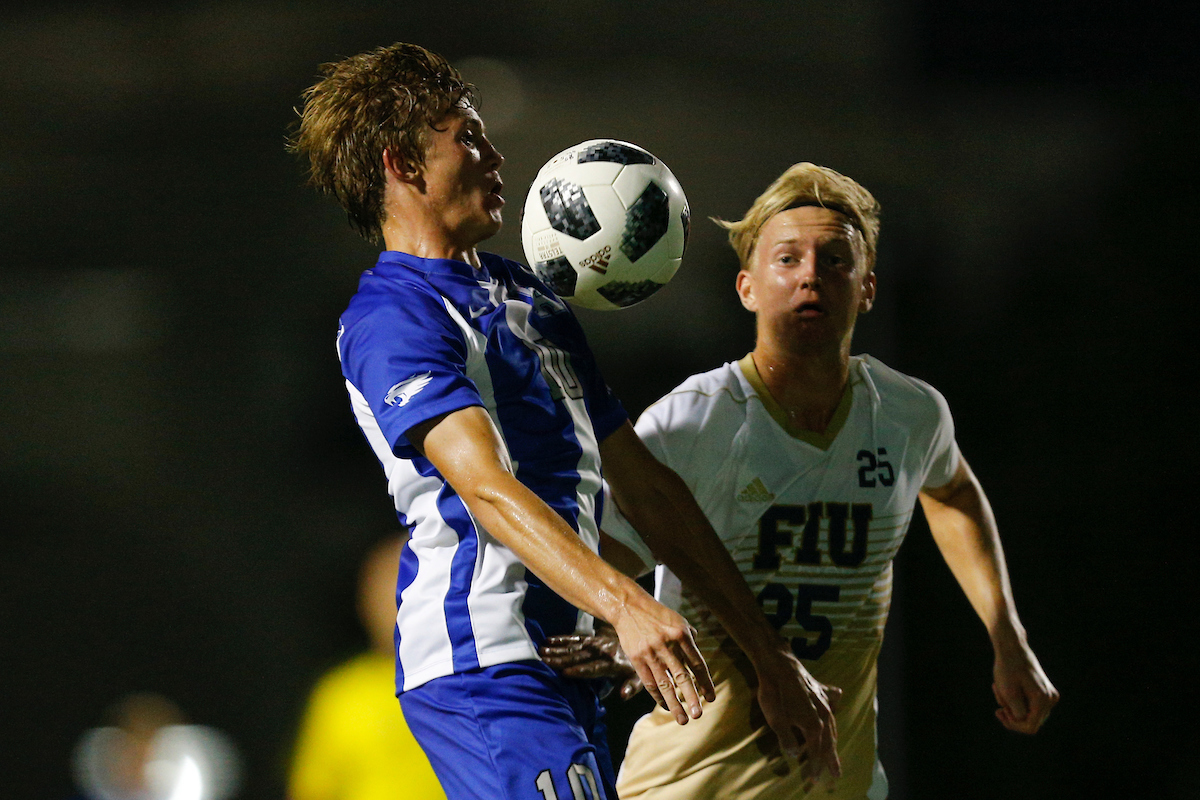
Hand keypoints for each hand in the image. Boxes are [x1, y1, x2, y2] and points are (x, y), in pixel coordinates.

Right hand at [540, 626, 643, 699]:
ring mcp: (596, 643)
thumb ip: (632, 686)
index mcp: (613, 663)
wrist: (641, 636)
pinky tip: (548, 640)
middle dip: (561, 659)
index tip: (564, 673)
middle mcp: (602, 652)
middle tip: (544, 661)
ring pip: (574, 646)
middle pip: (579, 656)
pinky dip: (561, 639)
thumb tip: (622, 695)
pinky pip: (575, 637)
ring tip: (542, 652)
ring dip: (557, 649)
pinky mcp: (592, 637)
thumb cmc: (638, 664)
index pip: (593, 668)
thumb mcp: (641, 676)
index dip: (580, 671)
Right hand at [608, 597, 714, 724]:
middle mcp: (668, 645)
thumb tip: (697, 657)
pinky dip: (659, 696)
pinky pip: (650, 683)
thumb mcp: (677, 620)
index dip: (705, 682)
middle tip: (699, 714)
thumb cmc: (656, 614)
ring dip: (675, 704)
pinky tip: (666, 706)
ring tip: (683, 719)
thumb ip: (690, 637)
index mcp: (682, 634)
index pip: (697, 663)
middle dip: (692, 697)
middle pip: (683, 676)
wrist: (628, 607)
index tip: (711, 698)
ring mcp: (651, 653)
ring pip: (666, 684)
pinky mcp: (637, 659)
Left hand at [753, 647, 841, 786]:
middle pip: (829, 742)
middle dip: (830, 759)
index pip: (816, 752)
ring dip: (834, 739)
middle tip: (836, 774)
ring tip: (836, 750)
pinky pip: (831, 700)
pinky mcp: (820, 689)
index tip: (814, 780)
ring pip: (832, 724)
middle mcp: (824, 715)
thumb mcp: (776, 720)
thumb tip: (794, 755)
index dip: (815, 767)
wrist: (778, 664)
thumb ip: (787, 740)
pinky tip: (838, 701)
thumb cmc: (775, 693)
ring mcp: (824, 701)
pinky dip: (835, 704)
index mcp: (814, 726)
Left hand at [992, 637, 1058, 733]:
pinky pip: (1029, 704)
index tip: (1000, 710)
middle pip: (1030, 721)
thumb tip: (1024, 722)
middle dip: (1012, 713)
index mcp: (1043, 700)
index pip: (1030, 727)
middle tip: (998, 696)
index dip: (1013, 724)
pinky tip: (1004, 687)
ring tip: (999, 688)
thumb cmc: (1008, 668)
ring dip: (1012, 706)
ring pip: (1028, 713)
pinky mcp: (1044, 691)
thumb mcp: (1008, 693)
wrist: (1012, 647)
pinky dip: (1015, 699)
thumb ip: (1017, 713)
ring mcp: (1049, 695)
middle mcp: (1051, 699)